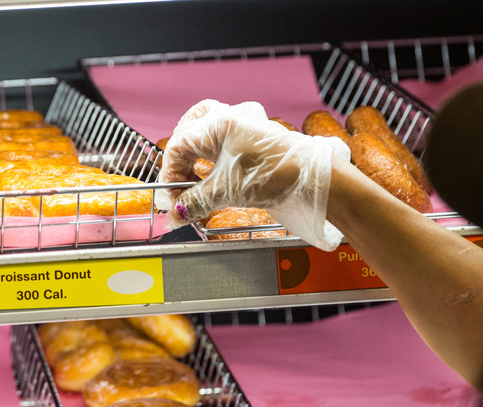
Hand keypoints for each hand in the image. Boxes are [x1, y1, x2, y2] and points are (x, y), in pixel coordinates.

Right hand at [159, 100, 349, 249]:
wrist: (313, 181)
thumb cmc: (275, 175)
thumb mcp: (226, 192)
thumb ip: (195, 202)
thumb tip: (175, 214)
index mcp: (219, 123)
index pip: (178, 146)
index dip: (169, 174)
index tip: (171, 198)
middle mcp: (231, 117)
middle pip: (189, 132)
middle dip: (179, 162)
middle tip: (179, 187)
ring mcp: (246, 124)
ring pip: (206, 131)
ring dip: (195, 158)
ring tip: (194, 182)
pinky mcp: (256, 138)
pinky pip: (225, 141)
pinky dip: (213, 158)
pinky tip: (214, 175)